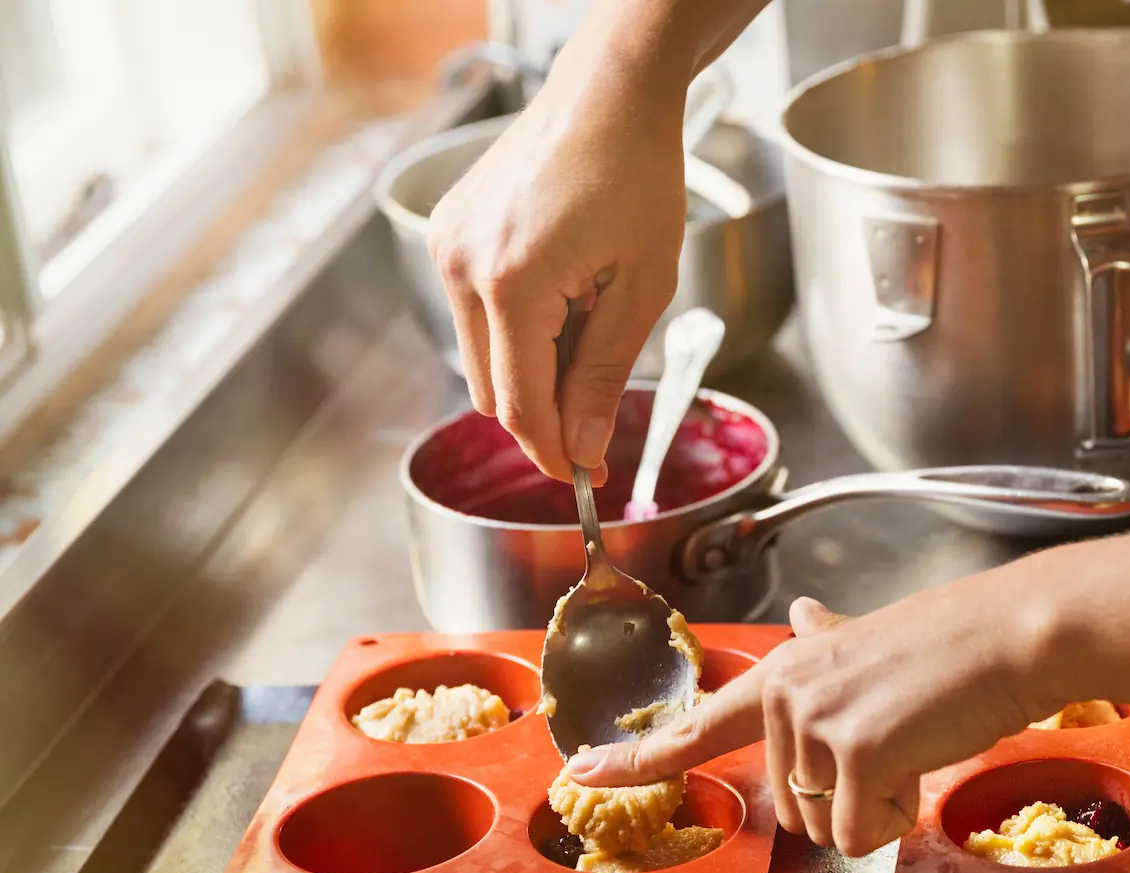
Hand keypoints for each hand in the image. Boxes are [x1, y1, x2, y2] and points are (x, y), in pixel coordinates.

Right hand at [427, 28, 687, 481]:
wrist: (608, 95)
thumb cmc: (637, 175)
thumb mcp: (642, 288)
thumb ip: (607, 376)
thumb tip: (586, 450)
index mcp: (513, 284)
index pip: (520, 407)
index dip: (555, 454)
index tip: (587, 479)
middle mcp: (462, 266)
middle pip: (491, 392)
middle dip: (543, 416)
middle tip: (599, 416)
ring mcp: (445, 247)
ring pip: (479, 358)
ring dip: (530, 369)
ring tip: (590, 324)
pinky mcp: (446, 233)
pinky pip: (473, 314)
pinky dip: (515, 329)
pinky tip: (564, 296)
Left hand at [565, 578, 1066, 855]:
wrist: (1008, 636)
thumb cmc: (950, 646)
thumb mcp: (869, 642)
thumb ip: (825, 643)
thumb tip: (807, 611)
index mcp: (783, 674)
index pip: (694, 726)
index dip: (635, 759)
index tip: (577, 775)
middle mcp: (785, 696)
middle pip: (789, 810)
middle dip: (845, 803)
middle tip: (896, 748)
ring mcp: (815, 722)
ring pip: (826, 829)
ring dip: (874, 811)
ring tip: (913, 747)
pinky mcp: (855, 750)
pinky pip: (863, 833)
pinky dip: (898, 817)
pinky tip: (923, 761)